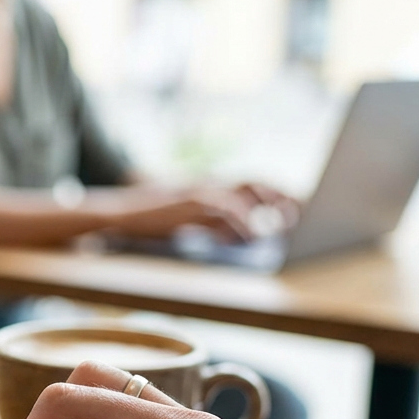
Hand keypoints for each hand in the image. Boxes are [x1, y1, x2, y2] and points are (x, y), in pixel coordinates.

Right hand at [95, 182, 298, 242]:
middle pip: (256, 182)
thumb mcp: (189, 219)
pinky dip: (242, 223)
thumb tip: (243, 234)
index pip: (252, 184)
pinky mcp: (192, 203)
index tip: (295, 211)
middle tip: (297, 217)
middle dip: (280, 198)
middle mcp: (209, 184)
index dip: (276, 195)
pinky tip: (250, 237)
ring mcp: (201, 191)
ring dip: (266, 209)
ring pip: (246, 192)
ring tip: (279, 227)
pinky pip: (227, 210)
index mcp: (210, 186)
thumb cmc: (151, 220)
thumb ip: (216, 222)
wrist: (120, 214)